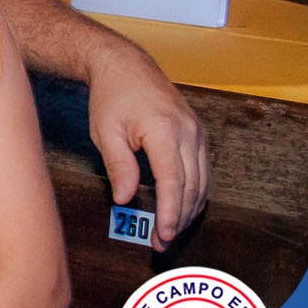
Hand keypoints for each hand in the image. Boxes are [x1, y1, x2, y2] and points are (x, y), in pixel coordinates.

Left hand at [86, 47, 207, 250]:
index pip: (173, 181)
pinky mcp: (197, 133)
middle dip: (179, 218)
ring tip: (170, 232)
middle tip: (163, 243)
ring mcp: (197, 131)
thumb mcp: (105, 132)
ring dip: (188, 209)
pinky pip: (202, 170)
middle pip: (192, 186)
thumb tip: (126, 199)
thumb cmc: (111, 97)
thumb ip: (119, 166)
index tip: (163, 234)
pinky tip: (182, 208)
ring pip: (202, 181)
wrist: (125, 65)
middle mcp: (188, 131)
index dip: (169, 211)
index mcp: (164, 130)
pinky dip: (194, 193)